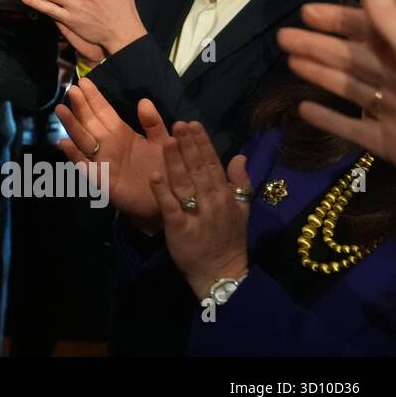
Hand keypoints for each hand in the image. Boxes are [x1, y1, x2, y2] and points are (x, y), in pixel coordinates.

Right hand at [56, 79, 167, 225]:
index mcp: (121, 133)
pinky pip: (85, 167)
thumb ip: (153, 123)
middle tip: (71, 90)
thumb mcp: (163, 142)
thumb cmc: (164, 170)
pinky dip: (74, 155)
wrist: (169, 201)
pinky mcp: (102, 180)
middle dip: (80, 106)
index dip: (93, 98)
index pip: (103, 111)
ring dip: (72, 126)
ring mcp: (102, 161)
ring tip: (61, 110)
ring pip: (83, 140)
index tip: (83, 82)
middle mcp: (108, 145)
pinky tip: (65, 143)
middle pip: (90, 122)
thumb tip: (143, 101)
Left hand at [149, 121, 250, 298]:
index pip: (213, 164)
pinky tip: (153, 175)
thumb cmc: (228, 239)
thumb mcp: (241, 209)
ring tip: (167, 140)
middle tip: (178, 123)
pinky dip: (162, 191)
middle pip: (198, 169)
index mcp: (224, 195)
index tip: (193, 123)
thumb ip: (240, 182)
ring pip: (184, 184)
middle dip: (188, 146)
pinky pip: (170, 208)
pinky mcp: (180, 229)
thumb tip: (240, 156)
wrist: (221, 273)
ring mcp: (196, 215)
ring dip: (175, 161)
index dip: (202, 143)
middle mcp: (212, 201)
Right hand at [278, 0, 395, 174]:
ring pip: (350, 89)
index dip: (339, 20)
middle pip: (353, 59)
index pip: (370, 31)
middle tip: (282, 37)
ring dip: (319, 75)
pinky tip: (302, 110)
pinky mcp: (388, 143)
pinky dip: (329, 120)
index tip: (305, 12)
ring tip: (289, 62)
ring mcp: (394, 113)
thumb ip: (393, 25)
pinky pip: (354, 130)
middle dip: (318, 46)